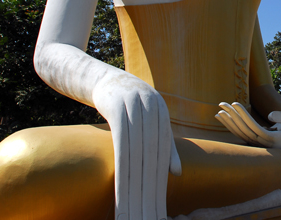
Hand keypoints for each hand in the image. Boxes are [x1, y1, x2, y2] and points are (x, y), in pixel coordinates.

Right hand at [92, 73, 180, 219]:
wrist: (103, 80)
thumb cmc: (128, 106)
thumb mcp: (149, 121)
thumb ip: (164, 144)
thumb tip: (177, 174)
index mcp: (161, 110)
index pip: (164, 147)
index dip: (162, 171)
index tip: (161, 193)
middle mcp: (151, 106)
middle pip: (153, 148)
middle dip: (151, 176)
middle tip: (150, 200)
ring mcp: (134, 105)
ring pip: (138, 146)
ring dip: (137, 174)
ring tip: (136, 196)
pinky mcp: (116, 108)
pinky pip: (122, 140)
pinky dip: (123, 161)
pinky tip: (124, 178)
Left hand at [215, 102, 280, 148]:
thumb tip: (270, 115)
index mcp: (273, 140)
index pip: (254, 127)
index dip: (243, 116)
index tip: (235, 103)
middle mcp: (263, 145)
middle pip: (244, 130)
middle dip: (232, 116)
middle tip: (222, 103)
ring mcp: (257, 145)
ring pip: (240, 133)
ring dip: (228, 121)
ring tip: (219, 110)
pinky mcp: (253, 142)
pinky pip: (239, 134)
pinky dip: (229, 126)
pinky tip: (221, 117)